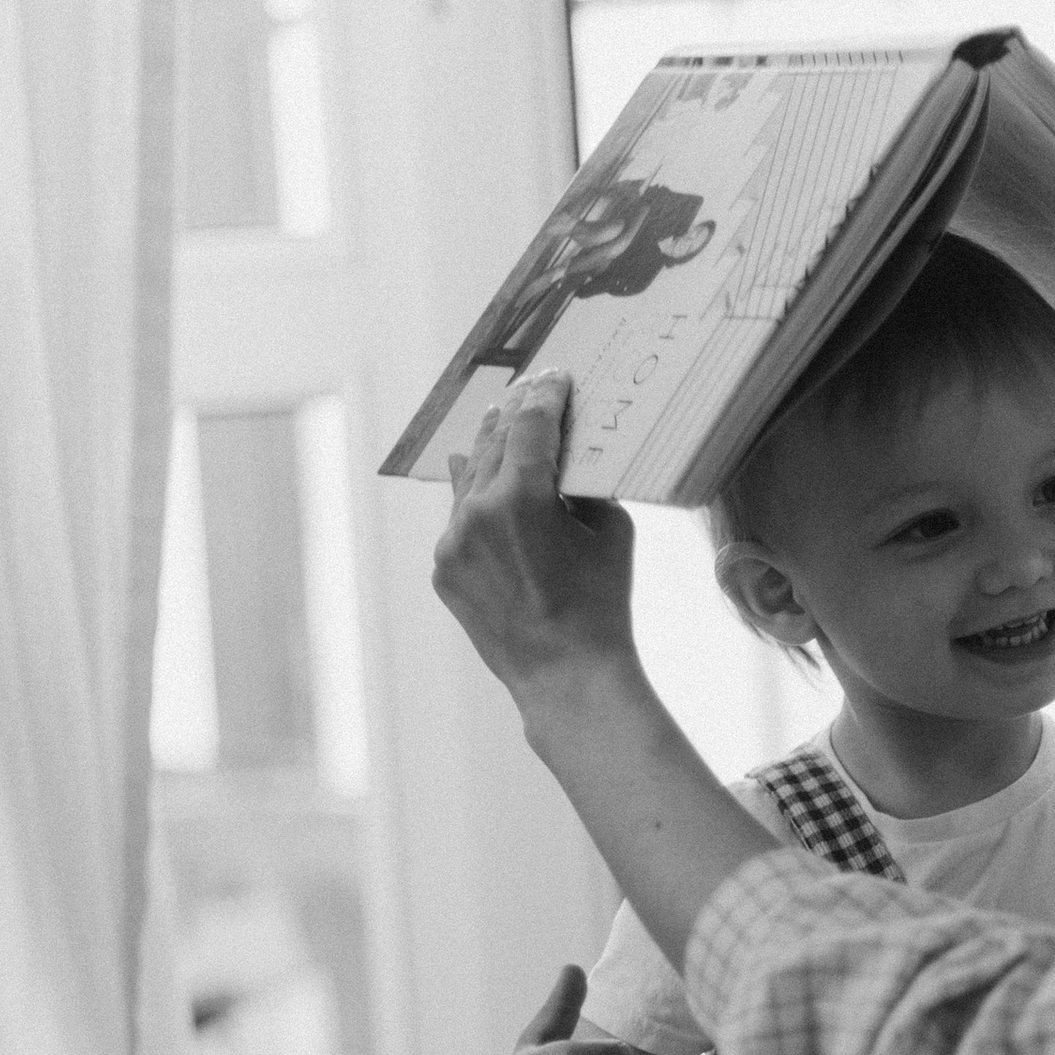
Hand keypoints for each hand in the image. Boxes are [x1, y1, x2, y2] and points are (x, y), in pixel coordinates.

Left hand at [431, 373, 637, 723]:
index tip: (554, 378)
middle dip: (512, 414)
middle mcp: (477, 513)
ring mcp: (452, 543)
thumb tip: (563, 463)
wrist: (566, 675)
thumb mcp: (611, 531)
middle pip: (491, 442)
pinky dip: (476, 502)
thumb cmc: (602, 604)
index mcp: (523, 497)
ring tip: (496, 424)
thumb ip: (582, 487)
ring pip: (468, 480)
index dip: (545, 397)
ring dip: (486, 451)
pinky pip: (460, 522)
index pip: (531, 424)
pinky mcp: (443, 569)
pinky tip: (479, 482)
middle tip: (526, 391)